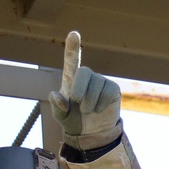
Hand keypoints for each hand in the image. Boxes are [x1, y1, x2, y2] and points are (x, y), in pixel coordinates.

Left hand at [49, 31, 122, 150]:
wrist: (92, 134)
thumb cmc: (73, 120)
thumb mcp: (61, 117)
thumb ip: (57, 106)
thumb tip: (55, 95)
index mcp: (71, 79)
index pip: (71, 60)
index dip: (73, 47)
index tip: (74, 34)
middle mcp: (87, 77)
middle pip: (84, 71)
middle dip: (79, 88)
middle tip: (77, 102)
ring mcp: (101, 81)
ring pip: (97, 84)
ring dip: (89, 102)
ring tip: (87, 111)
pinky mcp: (113, 89)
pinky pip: (108, 91)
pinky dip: (100, 104)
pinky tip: (98, 110)